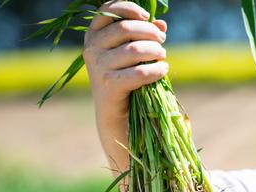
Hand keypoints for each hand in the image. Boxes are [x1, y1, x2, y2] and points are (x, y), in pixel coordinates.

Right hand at [83, 1, 167, 174]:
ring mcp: (98, 68)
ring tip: (163, 58)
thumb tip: (161, 23)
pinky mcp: (110, 87)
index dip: (129, 9)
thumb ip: (144, 37)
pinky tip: (162, 70)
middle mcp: (91, 50)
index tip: (148, 17)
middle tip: (162, 42)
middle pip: (126, 29)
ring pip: (135, 50)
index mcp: (93, 36)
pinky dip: (156, 70)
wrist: (116, 118)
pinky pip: (140, 73)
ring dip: (156, 52)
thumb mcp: (132, 56)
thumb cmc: (127, 81)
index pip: (107, 10)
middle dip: (150, 33)